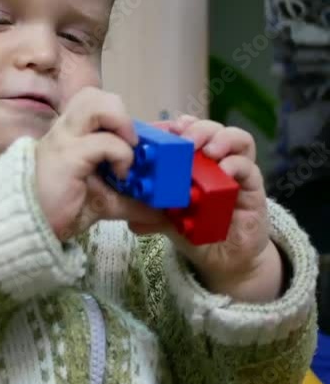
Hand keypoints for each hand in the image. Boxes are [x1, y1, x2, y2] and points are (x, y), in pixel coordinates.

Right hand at [35, 88, 167, 240]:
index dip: (119, 119)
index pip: (95, 106)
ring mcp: (65, 140)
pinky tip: (120, 173)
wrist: (29, 225)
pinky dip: (122, 155)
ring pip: (95, 102)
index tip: (133, 146)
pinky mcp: (69, 155)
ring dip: (120, 121)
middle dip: (119, 113)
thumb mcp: (101, 201)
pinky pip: (106, 141)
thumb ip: (128, 199)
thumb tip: (159, 208)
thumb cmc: (58, 209)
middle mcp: (65, 131)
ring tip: (127, 148)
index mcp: (71, 135)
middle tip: (129, 141)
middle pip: (93, 95)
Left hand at [131, 115, 280, 300]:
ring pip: (238, 140)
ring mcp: (237, 173)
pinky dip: (236, 164)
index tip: (167, 127)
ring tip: (207, 150)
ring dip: (221, 139)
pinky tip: (224, 170)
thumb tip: (130, 220)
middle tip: (185, 138)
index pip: (190, 132)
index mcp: (194, 163)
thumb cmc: (196, 231)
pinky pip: (250, 168)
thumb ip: (153, 216)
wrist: (224, 258)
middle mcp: (216, 162)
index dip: (180, 125)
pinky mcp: (254, 188)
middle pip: (213, 130)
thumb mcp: (170, 221)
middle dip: (199, 128)